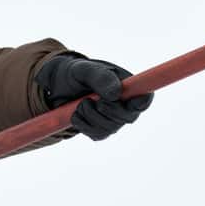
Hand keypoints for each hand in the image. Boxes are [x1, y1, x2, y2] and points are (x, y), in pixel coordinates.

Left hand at [35, 54, 152, 140]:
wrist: (59, 87)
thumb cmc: (76, 74)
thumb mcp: (84, 70)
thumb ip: (101, 78)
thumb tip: (116, 94)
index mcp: (128, 86)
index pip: (145, 98)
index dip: (140, 103)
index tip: (126, 102)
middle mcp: (125, 105)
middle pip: (128, 118)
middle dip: (107, 110)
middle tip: (90, 99)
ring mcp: (114, 120)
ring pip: (111, 129)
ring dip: (91, 117)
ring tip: (81, 103)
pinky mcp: (100, 130)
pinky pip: (97, 135)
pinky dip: (84, 125)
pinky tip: (77, 114)